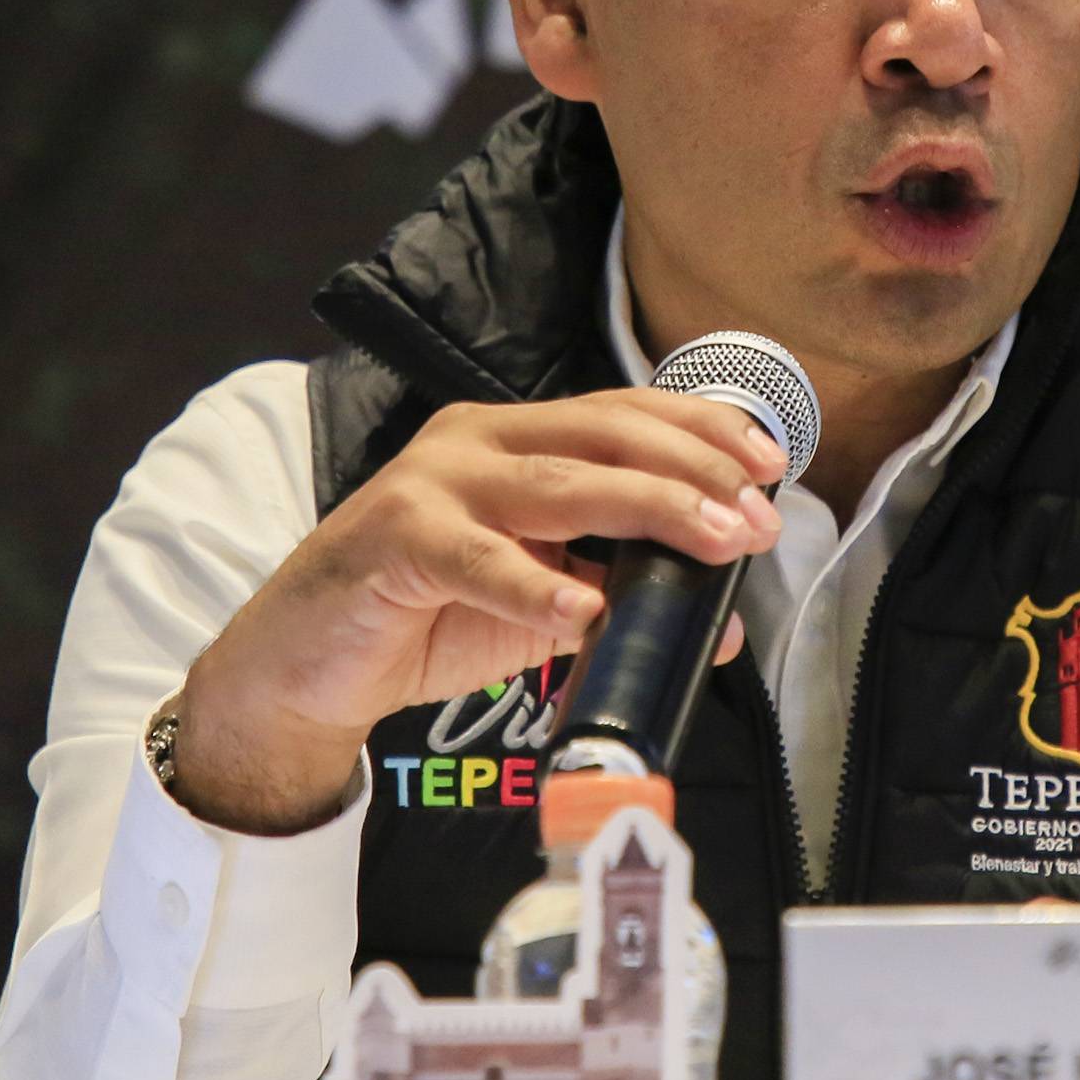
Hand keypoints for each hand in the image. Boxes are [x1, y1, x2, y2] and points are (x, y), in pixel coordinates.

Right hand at [167, 392, 785, 834]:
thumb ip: (620, 599)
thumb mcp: (542, 603)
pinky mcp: (393, 538)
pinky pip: (477, 559)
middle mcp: (477, 441)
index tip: (770, 466)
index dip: (702, 431)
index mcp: (516, 437)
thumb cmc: (427, 617)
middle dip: (693, 472)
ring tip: (710, 540)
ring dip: (646, 509)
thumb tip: (721, 622)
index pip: (625, 414)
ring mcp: (431, 483)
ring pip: (556, 484)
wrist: (308, 664)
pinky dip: (535, 584)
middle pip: (604, 437)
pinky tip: (585, 608)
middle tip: (754, 517)